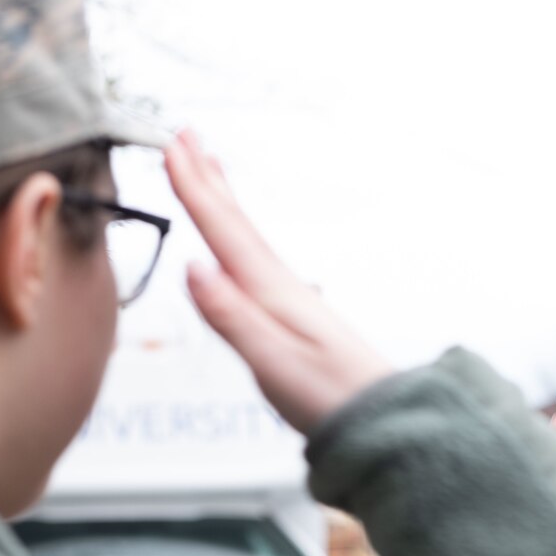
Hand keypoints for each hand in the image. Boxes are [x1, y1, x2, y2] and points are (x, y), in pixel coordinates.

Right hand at [164, 129, 393, 432]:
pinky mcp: (297, 318)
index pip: (224, 231)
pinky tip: (237, 248)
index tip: (172, 146)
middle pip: (237, 223)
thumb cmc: (330, 398)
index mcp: (271, 292)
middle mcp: (281, 286)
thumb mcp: (272, 363)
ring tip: (210, 171)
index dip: (195, 188)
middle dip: (208, 179)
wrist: (383, 421)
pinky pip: (257, 261)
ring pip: (247, 238)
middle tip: (186, 134)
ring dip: (224, 202)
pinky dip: (240, 239)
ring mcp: (291, 299)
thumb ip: (232, 317)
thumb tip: (193, 267)